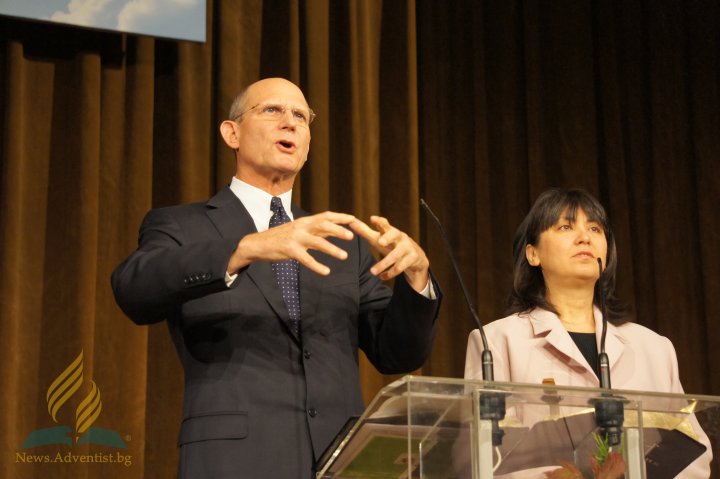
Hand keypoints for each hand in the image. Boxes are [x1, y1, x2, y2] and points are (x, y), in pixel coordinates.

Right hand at [228, 211, 355, 275]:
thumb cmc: (281, 237)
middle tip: (352, 235)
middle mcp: (301, 227)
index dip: (340, 217)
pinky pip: (306, 259)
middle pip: (323, 225)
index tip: (354, 219)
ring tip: (344, 256)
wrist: (258, 243)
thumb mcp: (299, 230)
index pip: (325, 216)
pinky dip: (317, 265)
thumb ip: (314, 230)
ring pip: (317, 242)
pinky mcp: (290, 250)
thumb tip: (333, 230)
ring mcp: (295, 238)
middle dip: (338, 230)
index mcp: (305, 221)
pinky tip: (326, 271)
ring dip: (332, 249)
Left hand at [349, 215, 429, 291]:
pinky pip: (400, 267)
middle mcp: (400, 237)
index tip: (372, 219)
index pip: (385, 224)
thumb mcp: (379, 239)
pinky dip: (390, 273)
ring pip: (395, 256)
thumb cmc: (392, 245)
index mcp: (390, 231)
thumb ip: (365, 231)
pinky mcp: (412, 258)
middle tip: (380, 242)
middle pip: (394, 234)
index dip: (379, 222)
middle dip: (388, 238)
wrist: (416, 258)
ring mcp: (407, 247)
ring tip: (372, 272)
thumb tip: (350, 222)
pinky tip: (382, 277)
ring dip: (383, 264)